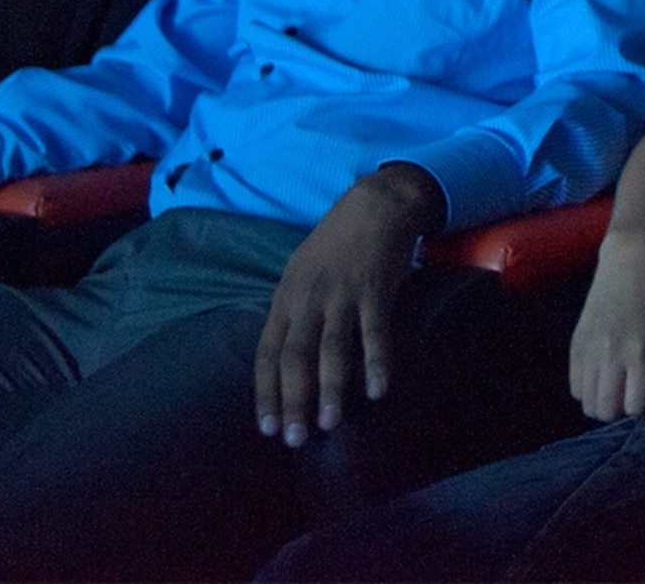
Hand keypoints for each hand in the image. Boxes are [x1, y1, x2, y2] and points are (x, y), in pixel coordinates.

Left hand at [255, 162, 441, 447]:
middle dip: (294, 401)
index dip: (266, 392)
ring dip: (331, 389)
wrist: (376, 204)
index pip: (267, 352)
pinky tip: (378, 391)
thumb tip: (284, 360)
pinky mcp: (376, 288)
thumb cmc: (337, 243)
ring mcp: (342, 293)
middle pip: (295, 356)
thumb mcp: (301, 273)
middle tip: (296, 439)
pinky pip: (375, 331)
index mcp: (286, 297)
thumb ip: (293, 313)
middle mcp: (309, 298)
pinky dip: (376, 362)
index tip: (267, 428)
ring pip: (332, 348)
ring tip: (331, 424)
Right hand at [569, 230, 644, 420]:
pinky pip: (573, 387)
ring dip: (603, 402)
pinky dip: (587, 389)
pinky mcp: (575, 343)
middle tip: (633, 391)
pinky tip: (602, 375)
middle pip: (606, 411)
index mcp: (641, 352)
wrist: (631, 258)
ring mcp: (588, 349)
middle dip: (622, 409)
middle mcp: (610, 355)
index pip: (636, 406)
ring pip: (586, 404)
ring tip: (617, 385)